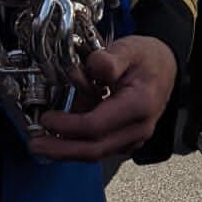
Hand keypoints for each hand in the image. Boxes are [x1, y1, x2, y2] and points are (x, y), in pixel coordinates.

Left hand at [32, 36, 177, 161]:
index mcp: (139, 105)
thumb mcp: (130, 49)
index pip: (97, 126)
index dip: (68, 126)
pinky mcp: (126, 140)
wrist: (167, 67)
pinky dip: (77, 145)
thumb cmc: (147, 58)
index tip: (46, 119)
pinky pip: (99, 148)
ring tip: (41, 142)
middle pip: (95, 149)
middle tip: (35, 145)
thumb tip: (93, 67)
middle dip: (61, 150)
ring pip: (96, 153)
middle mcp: (138, 128)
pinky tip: (60, 136)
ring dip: (66, 150)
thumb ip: (110, 59)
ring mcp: (134, 138)